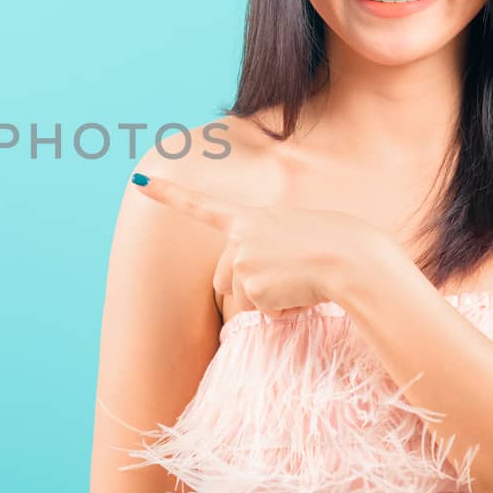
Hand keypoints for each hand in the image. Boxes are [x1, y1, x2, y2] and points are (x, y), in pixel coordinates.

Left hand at [130, 172, 391, 315]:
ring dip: (271, 300)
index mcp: (249, 216)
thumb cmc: (336, 244)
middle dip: (247, 290)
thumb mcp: (295, 233)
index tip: (139, 182)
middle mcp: (238, 237)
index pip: (200, 205)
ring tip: (300, 280)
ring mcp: (242, 261)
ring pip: (243, 298)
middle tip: (287, 278)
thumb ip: (265, 250)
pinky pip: (262, 311)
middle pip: (223, 279)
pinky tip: (301, 291)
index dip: (167, 194)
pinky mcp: (251, 286)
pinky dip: (282, 309)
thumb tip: (245, 290)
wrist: (352, 258)